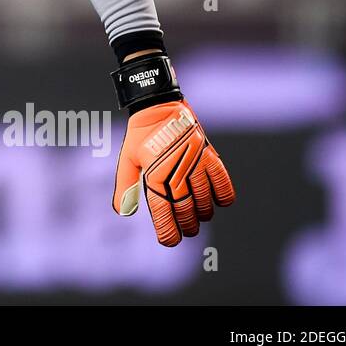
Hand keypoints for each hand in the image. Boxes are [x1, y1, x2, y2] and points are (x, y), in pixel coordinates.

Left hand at [113, 96, 235, 246]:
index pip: (161, 210)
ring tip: (200, 217)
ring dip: (203, 213)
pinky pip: (221, 181)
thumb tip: (123, 212)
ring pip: (203, 199)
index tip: (170, 241)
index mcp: (152, 172)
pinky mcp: (207, 154)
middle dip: (187, 225)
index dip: (167, 230)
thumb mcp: (128, 158)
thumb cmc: (140, 134)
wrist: (158, 104)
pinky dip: (222, 195)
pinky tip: (218, 202)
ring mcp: (193, 162)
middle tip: (188, 231)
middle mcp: (174, 170)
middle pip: (185, 208)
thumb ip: (126, 185)